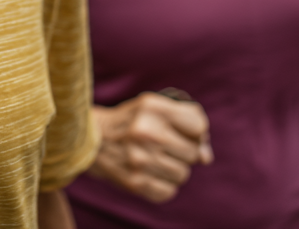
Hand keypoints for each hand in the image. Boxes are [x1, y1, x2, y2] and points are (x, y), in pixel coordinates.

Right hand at [89, 92, 212, 202]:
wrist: (92, 139)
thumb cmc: (132, 122)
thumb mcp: (154, 109)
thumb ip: (186, 125)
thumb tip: (206, 158)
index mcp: (152, 107)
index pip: (199, 126)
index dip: (196, 132)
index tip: (184, 132)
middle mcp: (146, 132)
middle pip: (193, 153)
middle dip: (184, 151)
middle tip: (163, 145)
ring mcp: (140, 159)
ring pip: (183, 174)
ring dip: (173, 168)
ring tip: (154, 158)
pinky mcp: (135, 183)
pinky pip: (169, 192)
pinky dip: (163, 184)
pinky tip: (148, 172)